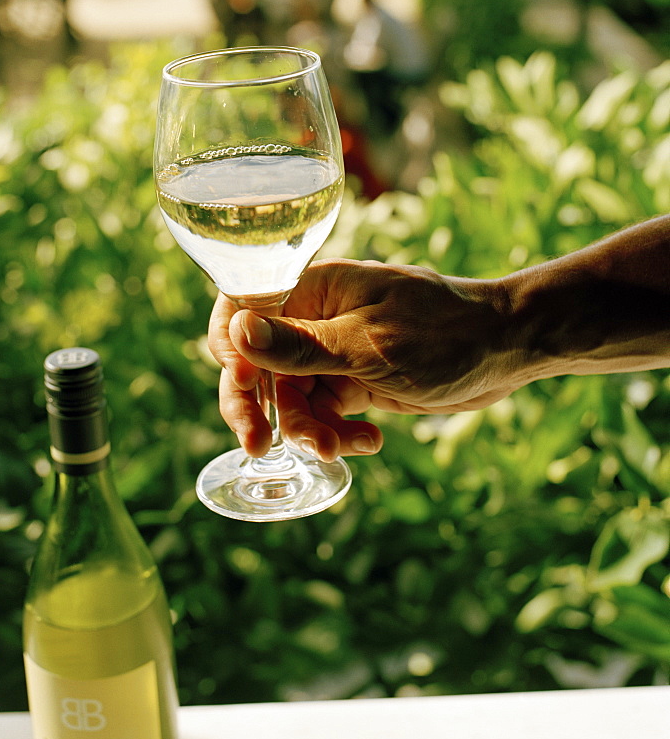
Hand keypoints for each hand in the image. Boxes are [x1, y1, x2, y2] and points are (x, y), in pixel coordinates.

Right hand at [207, 258, 514, 461]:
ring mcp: (333, 352)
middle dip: (259, 407)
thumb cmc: (444, 332)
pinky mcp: (354, 382)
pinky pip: (324, 414)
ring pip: (291, 398)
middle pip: (259, 364)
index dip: (231, 352)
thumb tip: (235, 332)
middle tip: (259, 446)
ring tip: (339, 448)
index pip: (241, 311)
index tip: (245, 391)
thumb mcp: (367, 346)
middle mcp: (314, 318)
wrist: (507, 349)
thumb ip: (300, 345)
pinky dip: (336, 434)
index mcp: (311, 290)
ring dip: (307, 430)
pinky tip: (369, 441)